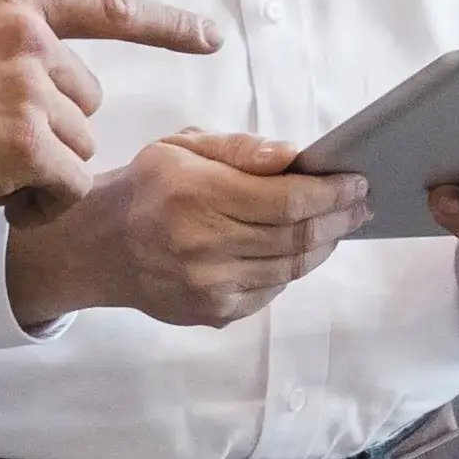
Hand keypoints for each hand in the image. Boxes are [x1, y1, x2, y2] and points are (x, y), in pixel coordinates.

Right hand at [0, 0, 220, 209]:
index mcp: (15, 0)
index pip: (110, 9)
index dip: (169, 26)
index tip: (211, 36)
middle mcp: (33, 38)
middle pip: (86, 100)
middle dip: (50, 128)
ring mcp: (31, 89)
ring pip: (77, 145)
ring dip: (42, 169)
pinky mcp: (26, 144)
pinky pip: (68, 184)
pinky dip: (42, 202)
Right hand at [4, 132, 370, 329]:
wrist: (97, 247)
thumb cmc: (145, 188)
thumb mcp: (182, 147)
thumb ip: (240, 150)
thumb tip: (294, 156)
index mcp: (197, 194)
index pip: (286, 199)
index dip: (331, 192)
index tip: (357, 180)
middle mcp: (203, 244)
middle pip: (296, 237)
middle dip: (339, 218)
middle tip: (361, 202)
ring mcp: (209, 285)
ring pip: (290, 268)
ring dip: (324, 245)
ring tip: (340, 224)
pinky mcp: (213, 312)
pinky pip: (271, 291)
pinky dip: (293, 269)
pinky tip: (301, 249)